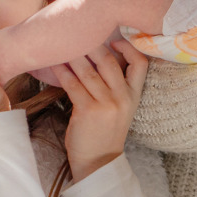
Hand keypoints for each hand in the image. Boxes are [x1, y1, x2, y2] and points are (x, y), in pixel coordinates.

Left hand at [53, 40, 148, 180]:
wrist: (98, 163)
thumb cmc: (105, 133)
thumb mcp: (120, 108)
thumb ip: (114, 85)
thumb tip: (97, 58)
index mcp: (133, 96)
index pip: (141, 64)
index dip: (129, 48)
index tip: (114, 39)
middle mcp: (123, 98)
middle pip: (110, 62)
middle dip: (93, 44)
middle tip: (80, 32)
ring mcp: (106, 105)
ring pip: (89, 72)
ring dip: (74, 56)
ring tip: (62, 45)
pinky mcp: (87, 111)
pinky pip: (74, 85)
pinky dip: (63, 73)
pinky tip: (55, 65)